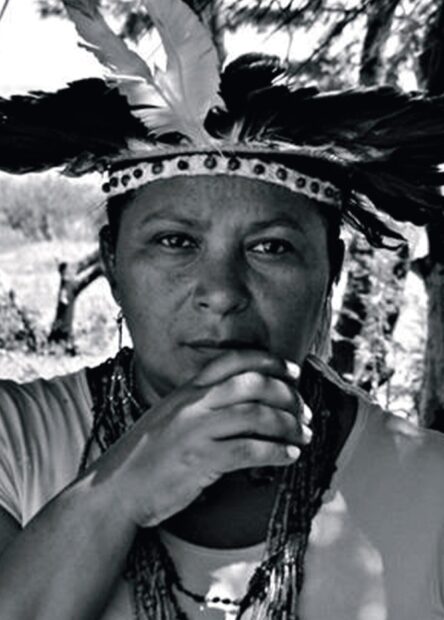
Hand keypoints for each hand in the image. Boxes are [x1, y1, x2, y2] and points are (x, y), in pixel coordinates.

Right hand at [96, 350, 312, 526]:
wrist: (116, 488)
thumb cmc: (147, 456)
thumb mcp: (170, 416)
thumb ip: (201, 404)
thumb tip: (245, 403)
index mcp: (187, 390)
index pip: (233, 361)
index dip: (269, 361)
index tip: (292, 370)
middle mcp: (193, 403)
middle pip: (254, 385)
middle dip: (288, 396)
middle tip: (305, 411)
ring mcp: (195, 430)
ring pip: (257, 416)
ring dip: (289, 425)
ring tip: (305, 436)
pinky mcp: (200, 460)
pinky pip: (249, 450)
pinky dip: (276, 452)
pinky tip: (289, 456)